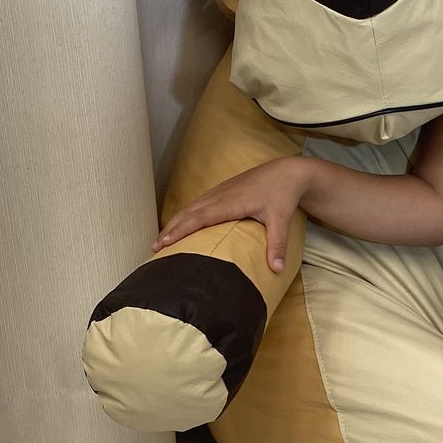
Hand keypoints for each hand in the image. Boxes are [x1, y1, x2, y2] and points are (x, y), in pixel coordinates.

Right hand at [152, 158, 306, 272]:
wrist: (287, 171)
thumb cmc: (283, 195)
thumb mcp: (281, 219)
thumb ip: (277, 245)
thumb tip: (276, 270)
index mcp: (231, 202)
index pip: (200, 218)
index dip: (181, 229)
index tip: (164, 242)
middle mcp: (221, 195)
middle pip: (189, 212)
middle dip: (170, 229)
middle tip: (154, 247)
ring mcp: (220, 191)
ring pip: (191, 207)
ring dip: (175, 221)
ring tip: (161, 240)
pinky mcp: (222, 190)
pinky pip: (198, 203)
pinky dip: (185, 214)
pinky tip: (179, 224)